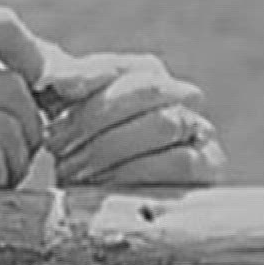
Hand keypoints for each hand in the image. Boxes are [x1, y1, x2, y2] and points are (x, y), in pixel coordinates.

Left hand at [36, 50, 226, 186]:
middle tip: (56, 143)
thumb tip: (60, 79)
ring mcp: (199, 130)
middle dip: (95, 117)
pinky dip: (138, 173)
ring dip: (112, 148)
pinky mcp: (209, 169)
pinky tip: (104, 185)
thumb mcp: (54, 109)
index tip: (54, 93)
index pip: (120, 63)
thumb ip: (57, 82)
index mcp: (143, 71)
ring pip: (164, 122)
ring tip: (73, 168)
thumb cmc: (66, 145)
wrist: (85, 201)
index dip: (86, 77)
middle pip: (145, 87)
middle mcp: (178, 94)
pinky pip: (183, 162)